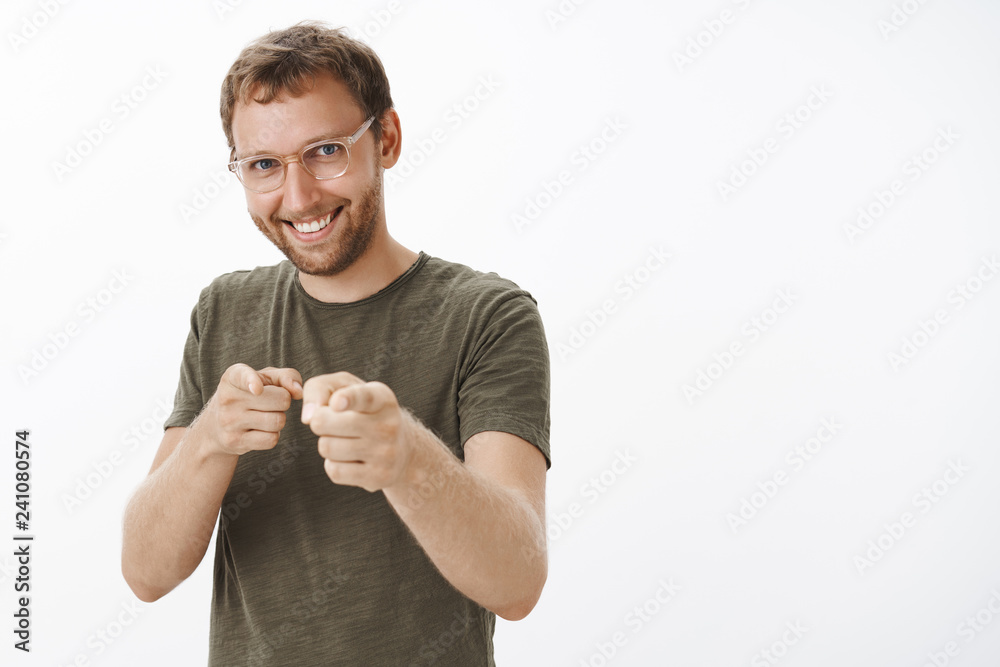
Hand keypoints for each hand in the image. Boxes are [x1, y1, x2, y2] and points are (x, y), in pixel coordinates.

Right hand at [199, 364, 302, 456]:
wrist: (216, 426)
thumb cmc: (249, 395)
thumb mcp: (265, 378)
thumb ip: (286, 376)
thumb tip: (299, 392)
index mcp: (233, 377)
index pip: (243, 376)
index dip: (252, 381)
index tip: (257, 389)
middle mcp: (228, 398)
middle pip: (281, 400)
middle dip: (283, 402)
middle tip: (271, 403)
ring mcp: (229, 421)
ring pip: (278, 421)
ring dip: (279, 419)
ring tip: (264, 416)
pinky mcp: (234, 441)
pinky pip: (271, 439)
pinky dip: (272, 435)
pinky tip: (260, 430)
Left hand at [301, 372, 413, 491]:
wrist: (402, 448)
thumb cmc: (362, 411)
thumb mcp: (345, 388)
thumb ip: (320, 388)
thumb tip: (308, 417)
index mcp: (382, 398)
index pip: (364, 397)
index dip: (347, 398)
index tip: (336, 402)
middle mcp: (388, 425)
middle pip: (325, 423)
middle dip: (319, 422)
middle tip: (331, 422)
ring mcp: (386, 453)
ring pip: (327, 447)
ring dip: (327, 443)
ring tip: (345, 440)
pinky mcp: (380, 477)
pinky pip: (335, 471)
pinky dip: (334, 464)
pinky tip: (350, 459)